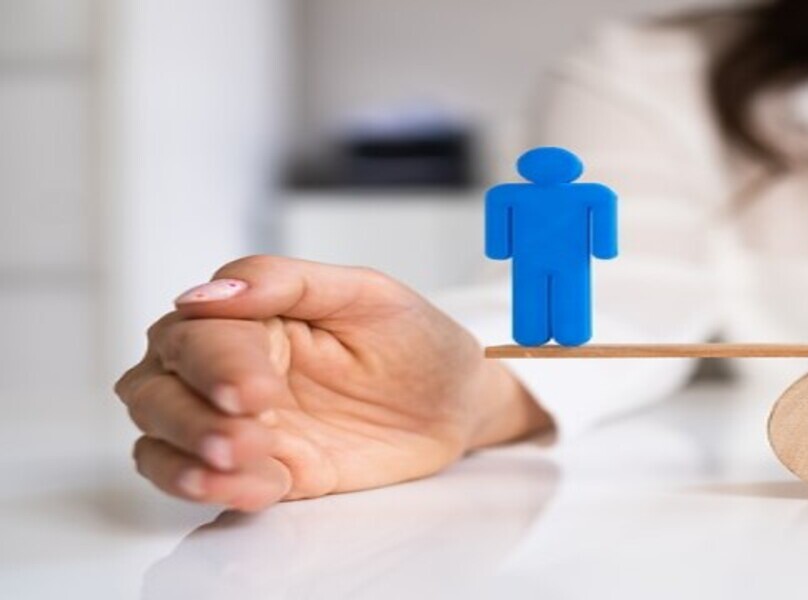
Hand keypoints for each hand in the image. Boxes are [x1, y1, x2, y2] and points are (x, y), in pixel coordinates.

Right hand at [114, 256, 548, 510]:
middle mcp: (224, 369)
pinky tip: (260, 486)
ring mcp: (237, 423)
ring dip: (188, 457)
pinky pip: (206, 482)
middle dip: (189, 418)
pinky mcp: (260, 470)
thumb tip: (206, 294)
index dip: (217, 366)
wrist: (459, 404)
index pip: (197, 337)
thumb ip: (286, 283)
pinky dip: (215, 489)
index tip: (255, 392)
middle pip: (156, 390)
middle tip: (244, 438)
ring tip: (244, 463)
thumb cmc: (415, 339)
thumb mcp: (368, 294)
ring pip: (161, 439)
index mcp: (245, 317)